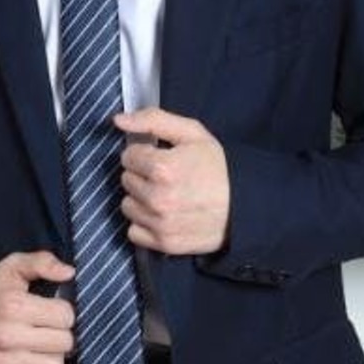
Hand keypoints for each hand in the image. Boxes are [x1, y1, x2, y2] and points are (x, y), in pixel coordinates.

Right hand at [0, 251, 74, 363]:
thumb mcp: (12, 266)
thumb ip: (43, 262)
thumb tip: (69, 272)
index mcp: (15, 306)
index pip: (66, 316)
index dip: (64, 310)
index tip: (53, 309)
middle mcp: (9, 336)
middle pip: (64, 343)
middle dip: (62, 332)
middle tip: (49, 326)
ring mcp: (3, 362)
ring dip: (54, 356)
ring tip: (44, 344)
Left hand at [115, 108, 230, 254]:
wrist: (245, 205)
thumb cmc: (218, 167)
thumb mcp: (191, 133)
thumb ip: (152, 120)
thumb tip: (118, 120)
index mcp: (162, 167)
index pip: (128, 156)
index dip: (144, 153)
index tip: (160, 157)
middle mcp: (157, 198)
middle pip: (126, 180)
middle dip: (142, 175)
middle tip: (167, 176)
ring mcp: (160, 223)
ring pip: (127, 206)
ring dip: (141, 199)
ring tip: (165, 195)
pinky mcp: (164, 243)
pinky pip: (134, 231)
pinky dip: (144, 223)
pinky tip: (162, 214)